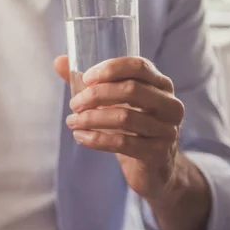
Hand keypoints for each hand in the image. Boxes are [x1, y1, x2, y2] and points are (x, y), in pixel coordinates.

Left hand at [54, 56, 184, 199]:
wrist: (155, 168)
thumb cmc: (131, 127)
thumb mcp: (114, 102)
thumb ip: (90, 82)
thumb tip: (59, 61)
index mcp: (161, 84)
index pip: (138, 66)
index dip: (110, 69)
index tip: (86, 78)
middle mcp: (170, 104)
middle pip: (131, 89)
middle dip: (96, 95)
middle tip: (74, 104)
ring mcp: (167, 129)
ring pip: (125, 117)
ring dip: (91, 118)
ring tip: (72, 121)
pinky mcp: (158, 153)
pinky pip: (123, 143)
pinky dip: (96, 139)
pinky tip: (80, 137)